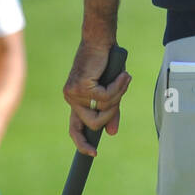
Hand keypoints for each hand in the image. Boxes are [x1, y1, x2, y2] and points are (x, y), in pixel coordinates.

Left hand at [63, 40, 131, 157]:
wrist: (101, 41)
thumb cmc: (107, 63)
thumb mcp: (111, 89)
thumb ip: (111, 110)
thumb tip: (112, 133)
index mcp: (76, 101)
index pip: (74, 129)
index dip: (82, 143)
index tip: (92, 154)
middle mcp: (71, 99)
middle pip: (93, 123)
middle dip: (111, 113)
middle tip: (120, 94)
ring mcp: (74, 93)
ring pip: (101, 110)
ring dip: (117, 96)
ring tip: (122, 79)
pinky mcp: (81, 86)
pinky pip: (105, 97)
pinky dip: (118, 86)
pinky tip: (122, 75)